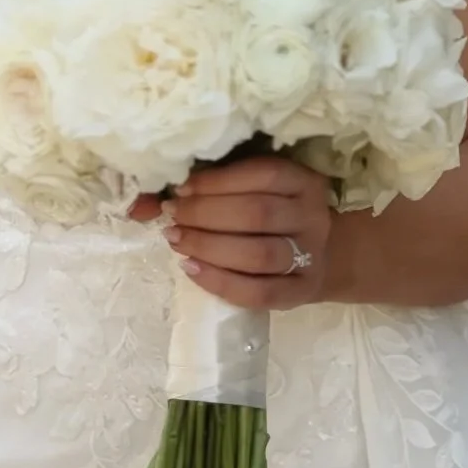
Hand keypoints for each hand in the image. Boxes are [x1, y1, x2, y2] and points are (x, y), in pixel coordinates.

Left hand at [130, 157, 333, 310]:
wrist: (324, 255)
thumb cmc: (276, 213)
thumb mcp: (256, 189)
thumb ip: (212, 186)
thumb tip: (144, 203)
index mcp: (304, 182)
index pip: (263, 175)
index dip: (217, 182)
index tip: (181, 189)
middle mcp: (312, 217)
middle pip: (257, 214)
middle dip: (205, 215)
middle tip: (173, 216)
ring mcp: (310, 257)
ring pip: (258, 255)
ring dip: (209, 247)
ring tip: (176, 241)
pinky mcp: (300, 292)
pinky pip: (258, 293)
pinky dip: (219, 282)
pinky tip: (190, 269)